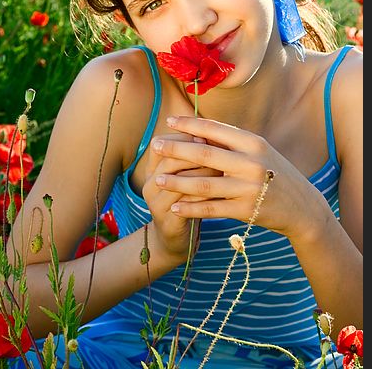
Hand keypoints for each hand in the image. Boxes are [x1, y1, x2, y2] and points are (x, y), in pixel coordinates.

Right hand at [142, 132, 220, 261]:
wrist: (177, 239)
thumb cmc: (189, 200)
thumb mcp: (189, 175)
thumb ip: (195, 155)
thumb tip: (215, 131)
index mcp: (153, 168)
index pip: (161, 143)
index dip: (183, 137)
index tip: (207, 134)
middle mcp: (150, 182)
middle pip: (169, 159)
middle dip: (195, 152)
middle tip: (218, 148)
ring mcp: (155, 202)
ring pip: (178, 181)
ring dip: (201, 173)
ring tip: (222, 169)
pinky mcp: (166, 220)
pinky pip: (186, 203)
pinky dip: (204, 195)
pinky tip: (221, 191)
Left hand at [150, 116, 328, 240]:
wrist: (301, 207)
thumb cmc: (275, 173)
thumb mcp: (260, 152)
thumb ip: (233, 143)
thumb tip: (198, 130)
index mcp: (253, 143)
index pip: (215, 130)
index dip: (190, 125)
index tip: (168, 121)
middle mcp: (251, 163)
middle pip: (205, 155)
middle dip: (176, 150)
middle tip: (154, 145)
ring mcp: (248, 188)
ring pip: (204, 184)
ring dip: (177, 182)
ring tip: (157, 180)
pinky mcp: (245, 211)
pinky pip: (211, 209)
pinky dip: (190, 208)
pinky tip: (174, 207)